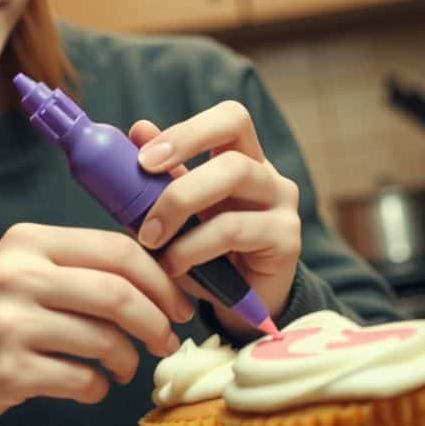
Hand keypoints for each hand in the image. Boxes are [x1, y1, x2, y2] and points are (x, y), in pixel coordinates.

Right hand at [0, 223, 196, 425]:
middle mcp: (18, 276)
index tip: (179, 302)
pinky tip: (91, 384)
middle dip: (156, 321)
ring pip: (104, 340)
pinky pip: (82, 379)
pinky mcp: (10, 370)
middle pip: (117, 294)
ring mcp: (11, 324)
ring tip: (125, 366)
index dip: (160, 279)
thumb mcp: (23, 270)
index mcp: (28, 242)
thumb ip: (79, 265)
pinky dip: (98, 387)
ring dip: (128, 359)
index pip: (115, 250)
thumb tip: (159, 277)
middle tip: (166, 339)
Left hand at [129, 100, 301, 338]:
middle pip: (233, 134)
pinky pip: (235, 228)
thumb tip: (137, 130)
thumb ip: (161, 176)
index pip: (230, 118)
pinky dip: (194, 245)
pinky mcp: (287, 239)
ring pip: (235, 175)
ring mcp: (282, 204)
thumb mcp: (178, 215)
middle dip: (180, 156)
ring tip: (151, 239)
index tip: (144, 157)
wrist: (241, 307)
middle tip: (143, 181)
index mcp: (242, 158)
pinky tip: (173, 264)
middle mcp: (267, 174)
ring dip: (180, 204)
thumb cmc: (205, 254)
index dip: (188, 130)